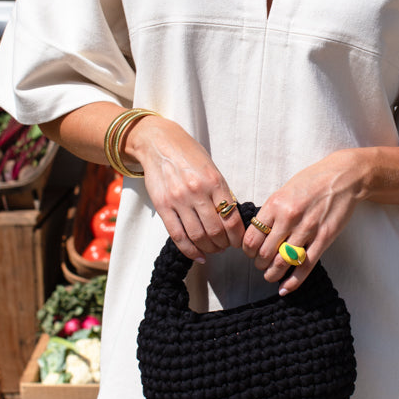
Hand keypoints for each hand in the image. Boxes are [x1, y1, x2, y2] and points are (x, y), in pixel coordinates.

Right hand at [125, 116, 243, 261]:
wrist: (159, 143)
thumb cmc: (189, 155)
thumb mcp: (212, 169)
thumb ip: (221, 192)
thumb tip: (232, 219)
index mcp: (214, 181)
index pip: (231, 218)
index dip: (238, 236)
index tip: (239, 242)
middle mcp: (197, 192)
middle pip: (216, 231)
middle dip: (224, 245)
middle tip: (226, 247)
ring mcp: (178, 200)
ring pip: (198, 236)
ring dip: (209, 248)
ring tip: (213, 249)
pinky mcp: (163, 206)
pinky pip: (178, 236)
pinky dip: (190, 250)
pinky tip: (198, 255)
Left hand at [242, 149, 365, 292]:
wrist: (343, 176)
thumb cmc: (313, 181)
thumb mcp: (285, 190)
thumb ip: (271, 211)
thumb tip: (258, 231)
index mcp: (276, 204)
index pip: (252, 236)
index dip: (247, 250)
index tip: (250, 252)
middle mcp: (289, 218)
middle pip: (265, 252)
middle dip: (259, 263)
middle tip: (261, 264)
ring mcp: (308, 229)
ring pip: (283, 262)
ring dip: (272, 273)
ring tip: (270, 275)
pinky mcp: (324, 238)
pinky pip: (305, 266)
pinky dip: (293, 281)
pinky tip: (285, 288)